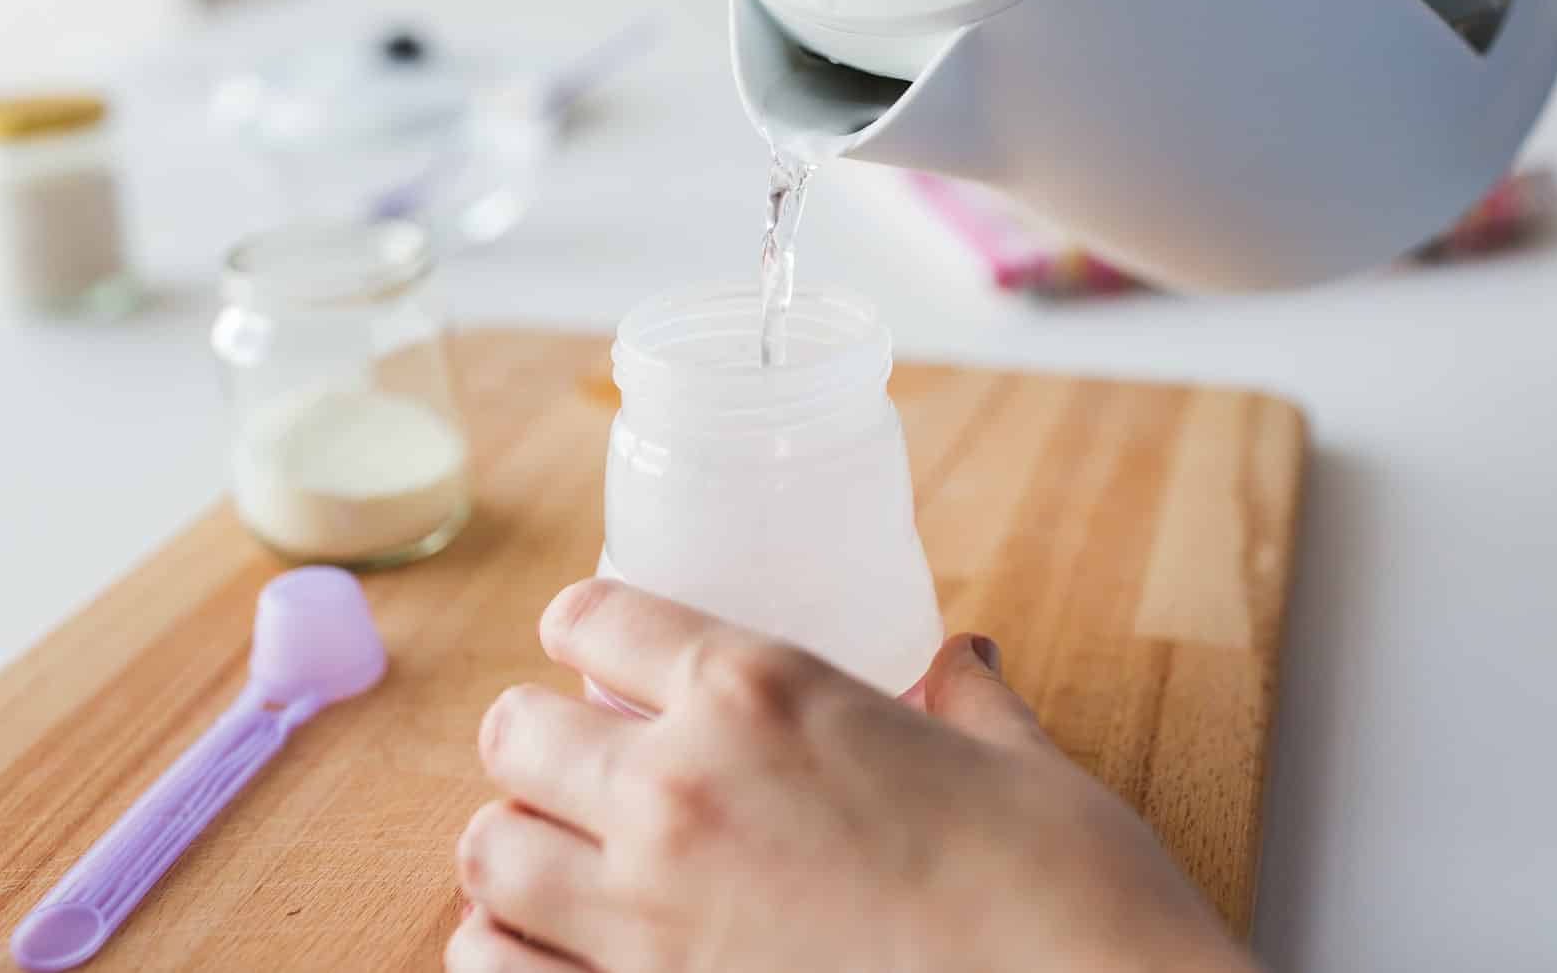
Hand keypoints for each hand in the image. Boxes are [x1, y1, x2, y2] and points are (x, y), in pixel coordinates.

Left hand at [450, 580, 1257, 972]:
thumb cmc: (1068, 892)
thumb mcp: (1019, 766)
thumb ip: (965, 703)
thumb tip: (961, 661)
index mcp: (760, 690)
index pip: (597, 618)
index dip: (585, 625)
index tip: (590, 644)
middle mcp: (679, 788)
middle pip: (515, 733)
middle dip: (537, 740)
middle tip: (578, 760)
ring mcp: (648, 917)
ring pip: (488, 853)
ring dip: (516, 847)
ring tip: (558, 857)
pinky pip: (493, 972)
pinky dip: (503, 952)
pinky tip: (549, 949)